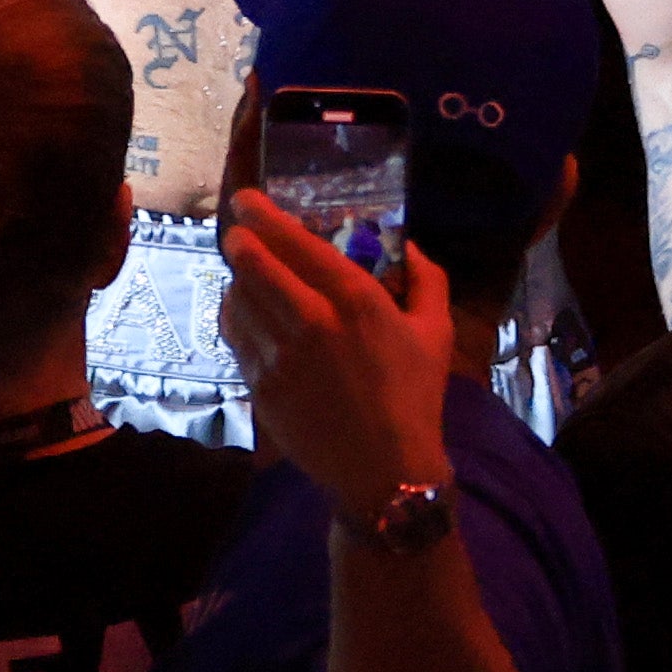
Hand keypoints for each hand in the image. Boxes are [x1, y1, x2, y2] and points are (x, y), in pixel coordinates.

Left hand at [216, 193, 453, 522]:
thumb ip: (427, 280)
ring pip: (239, 298)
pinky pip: (236, 336)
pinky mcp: (261, 386)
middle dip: (239, 239)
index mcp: (356, 301)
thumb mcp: (436, 333)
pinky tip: (243, 311)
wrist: (384, 470)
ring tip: (244, 271)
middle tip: (237, 229)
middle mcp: (311, 321)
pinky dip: (234, 315)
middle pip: (254, 264)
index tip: (247, 200)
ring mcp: (280, 356)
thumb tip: (410, 245)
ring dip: (237, 278)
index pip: (296, 243)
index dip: (264, 216)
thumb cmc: (415, 398)